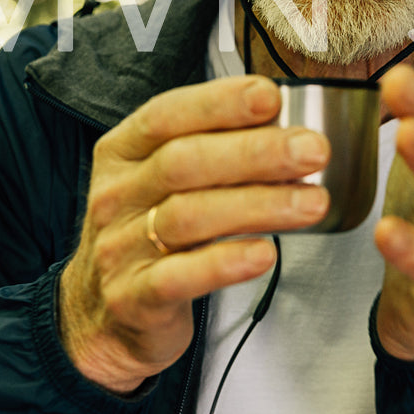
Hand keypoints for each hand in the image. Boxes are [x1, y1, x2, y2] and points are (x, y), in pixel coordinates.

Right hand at [58, 75, 331, 392]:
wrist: (100, 316)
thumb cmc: (148, 235)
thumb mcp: (161, 183)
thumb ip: (212, 152)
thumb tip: (288, 127)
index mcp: (122, 154)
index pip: (166, 115)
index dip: (219, 103)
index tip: (271, 97)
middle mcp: (117, 195)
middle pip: (184, 162)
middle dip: (256, 152)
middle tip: (312, 150)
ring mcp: (119, 248)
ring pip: (189, 216)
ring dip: (259, 205)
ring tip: (312, 202)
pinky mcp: (133, 298)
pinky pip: (179, 277)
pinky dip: (226, 263)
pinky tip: (265, 253)